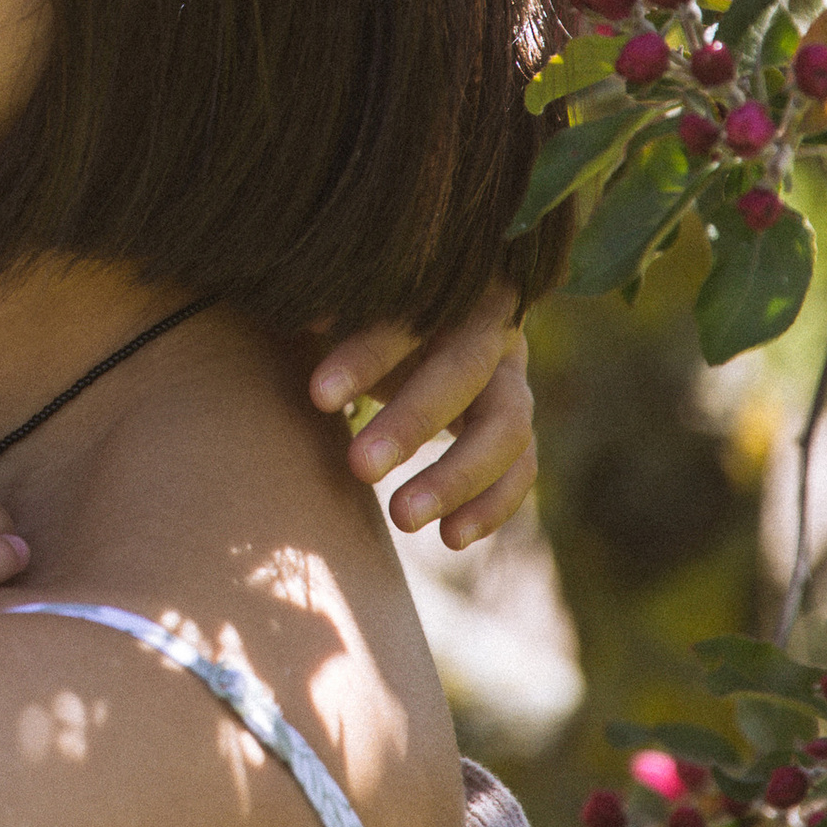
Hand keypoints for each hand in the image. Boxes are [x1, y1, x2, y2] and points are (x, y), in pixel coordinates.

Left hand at [309, 284, 531, 548]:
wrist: (435, 319)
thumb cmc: (375, 307)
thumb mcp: (356, 300)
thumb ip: (335, 306)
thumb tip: (304, 313)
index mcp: (448, 287)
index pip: (410, 317)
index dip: (367, 355)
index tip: (318, 395)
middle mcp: (491, 329)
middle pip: (462, 373)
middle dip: (412, 422)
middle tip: (357, 466)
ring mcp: (514, 379)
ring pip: (506, 429)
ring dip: (456, 477)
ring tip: (400, 517)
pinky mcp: (520, 428)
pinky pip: (521, 469)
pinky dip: (492, 506)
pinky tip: (450, 539)